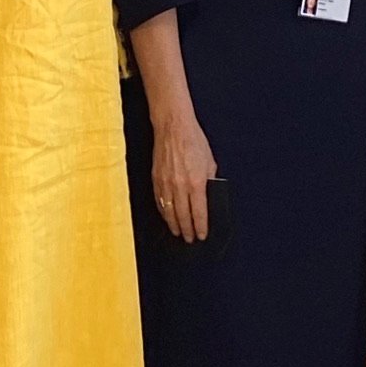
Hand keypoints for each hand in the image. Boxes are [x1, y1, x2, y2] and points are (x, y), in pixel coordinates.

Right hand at [152, 110, 217, 242]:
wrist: (173, 127)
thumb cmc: (193, 140)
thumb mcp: (210, 161)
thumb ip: (209, 181)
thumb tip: (209, 196)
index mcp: (196, 182)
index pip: (199, 212)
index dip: (200, 227)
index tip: (202, 235)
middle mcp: (180, 186)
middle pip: (183, 216)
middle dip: (187, 230)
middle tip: (189, 239)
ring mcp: (166, 183)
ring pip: (169, 212)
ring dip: (174, 224)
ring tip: (178, 233)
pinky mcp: (156, 179)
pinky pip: (159, 201)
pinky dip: (163, 212)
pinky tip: (167, 217)